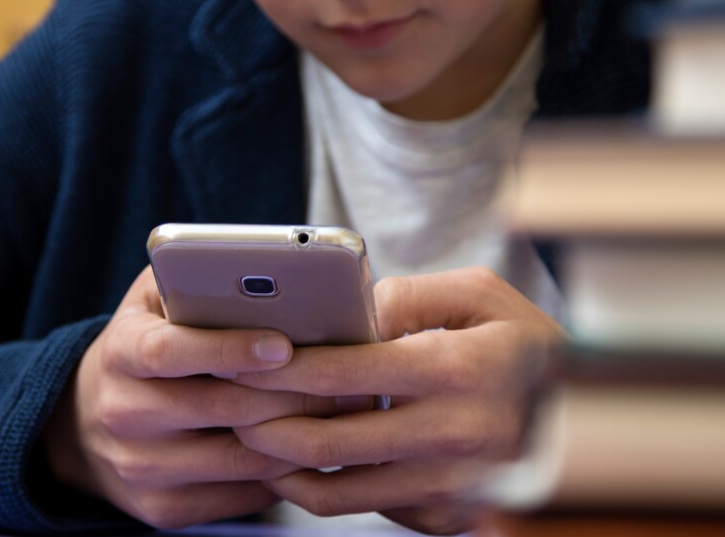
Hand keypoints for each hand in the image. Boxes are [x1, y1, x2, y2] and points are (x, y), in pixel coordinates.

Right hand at [42, 266, 361, 528]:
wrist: (84, 426)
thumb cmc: (141, 348)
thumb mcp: (150, 303)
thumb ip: (192, 281)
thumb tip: (265, 273)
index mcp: (120, 353)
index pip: (171, 351)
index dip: (228, 348)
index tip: (283, 344)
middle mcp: (124, 414)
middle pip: (223, 409)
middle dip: (295, 394)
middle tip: (349, 379)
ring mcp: (143, 469)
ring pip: (244, 460)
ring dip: (301, 435)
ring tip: (344, 411)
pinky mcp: (163, 510)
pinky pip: (243, 496)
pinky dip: (284, 473)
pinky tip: (309, 446)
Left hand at [231, 267, 566, 534]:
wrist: (574, 406)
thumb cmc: (517, 340)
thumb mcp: (477, 293)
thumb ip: (406, 296)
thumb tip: (345, 320)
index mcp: (453, 371)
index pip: (344, 374)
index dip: (282, 370)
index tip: (242, 362)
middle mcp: (451, 436)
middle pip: (329, 444)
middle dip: (265, 427)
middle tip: (232, 409)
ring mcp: (451, 486)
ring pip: (341, 492)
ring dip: (285, 470)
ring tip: (255, 444)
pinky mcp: (448, 514)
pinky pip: (372, 509)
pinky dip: (329, 491)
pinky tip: (307, 466)